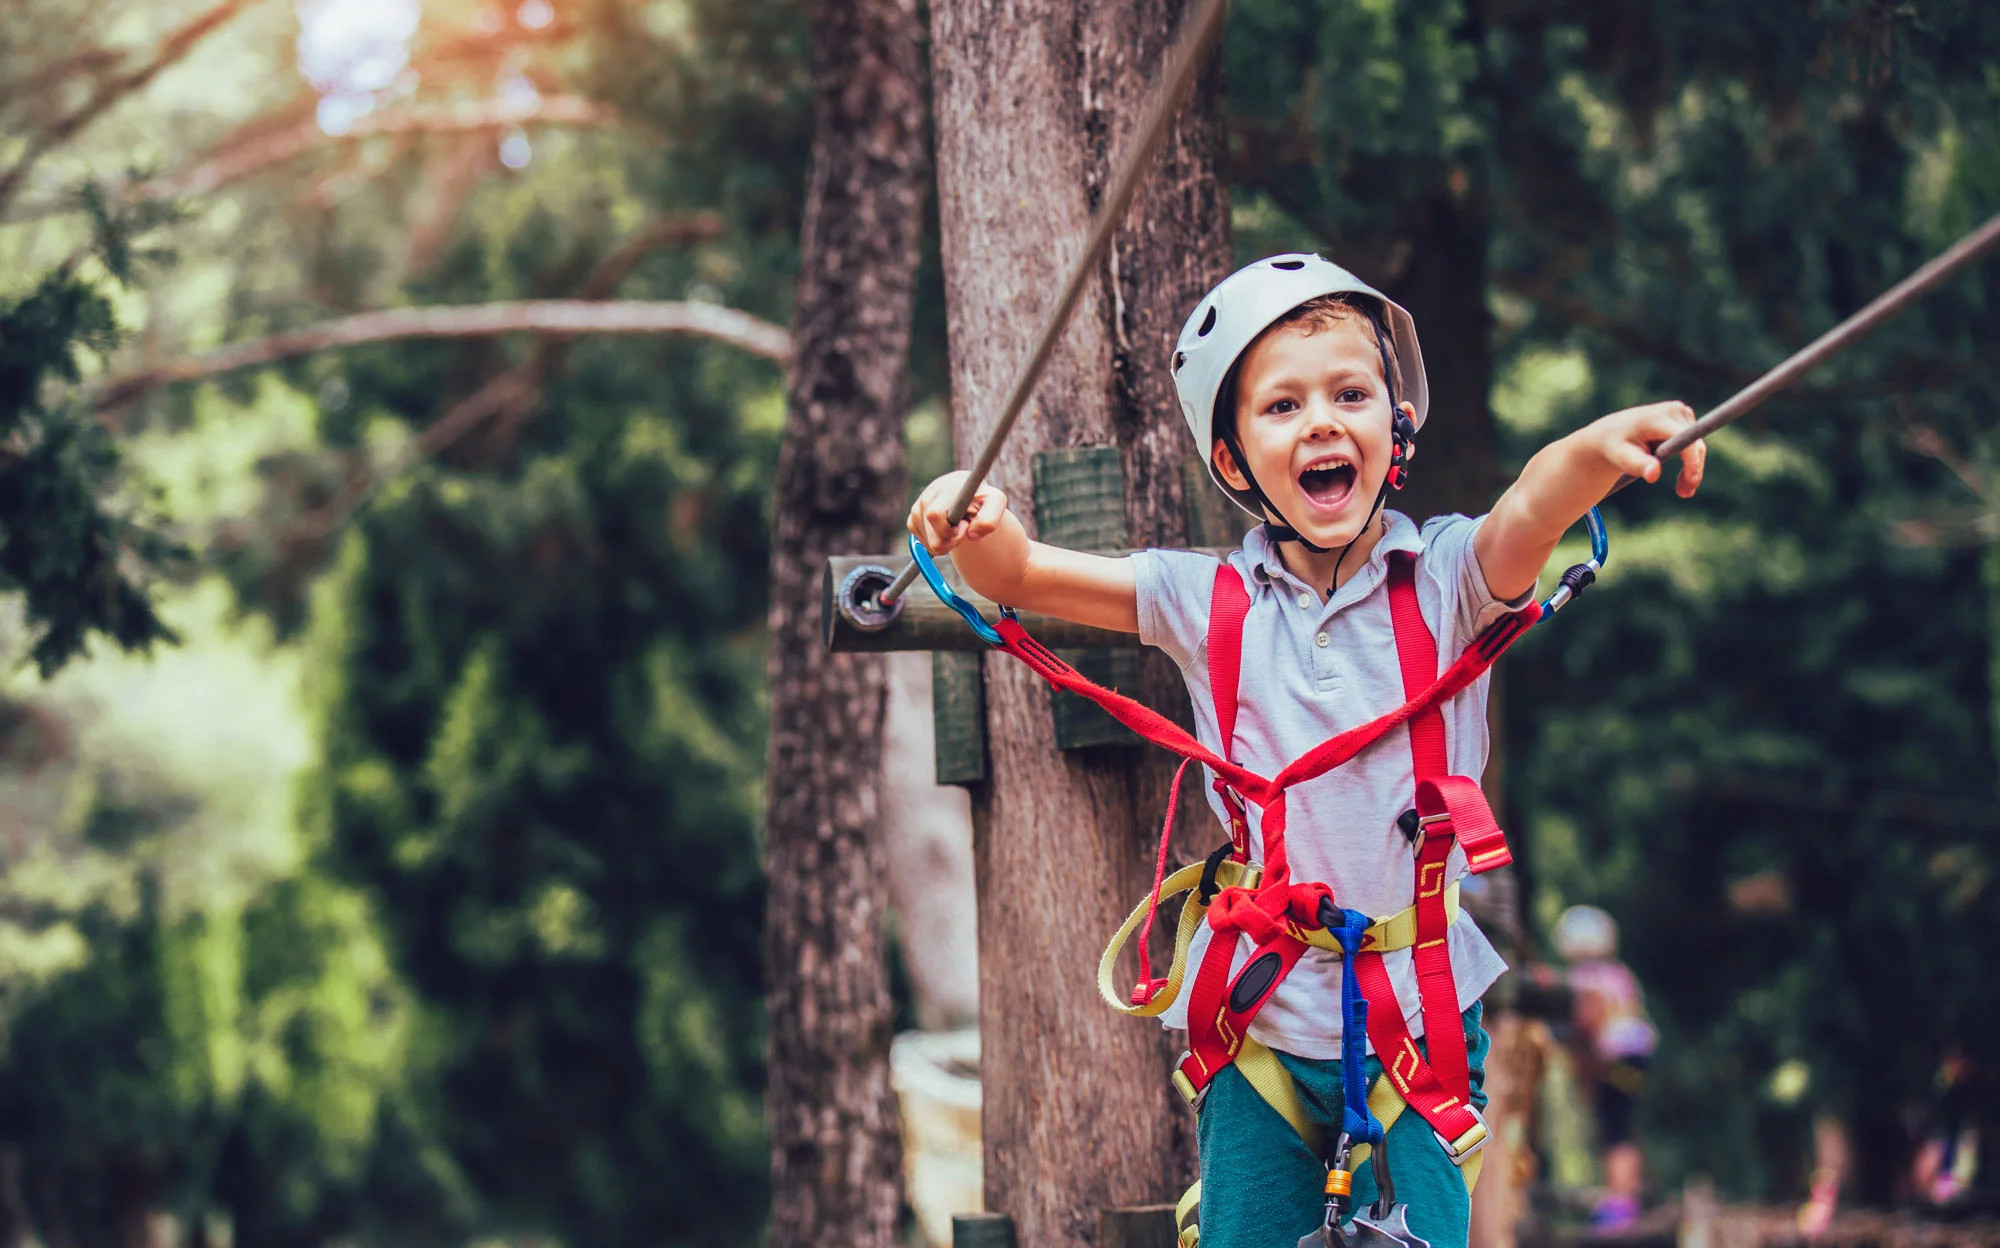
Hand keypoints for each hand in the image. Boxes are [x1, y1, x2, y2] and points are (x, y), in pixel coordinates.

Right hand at [907, 471, 1009, 553]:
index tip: (964, 525)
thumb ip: (990, 518)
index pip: (934, 514)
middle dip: (950, 539)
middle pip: (931, 533)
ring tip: (957, 528)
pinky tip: (946, 530)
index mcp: (947, 487)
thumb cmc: (982, 500)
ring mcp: (917, 507)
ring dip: (946, 542)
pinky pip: (923, 543)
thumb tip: (972, 535)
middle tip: (964, 529)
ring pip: (929, 542)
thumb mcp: (995, 503)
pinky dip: (938, 543)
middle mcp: (928, 495)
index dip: (948, 528)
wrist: (967, 496)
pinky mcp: (912, 519)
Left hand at [1583, 400, 1706, 497]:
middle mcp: (1672, 410)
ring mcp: (1680, 411)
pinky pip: (1694, 442)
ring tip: (1682, 490)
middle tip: (1684, 494)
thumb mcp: (1622, 459)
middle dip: (1693, 470)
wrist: (1611, 433)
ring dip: (1693, 468)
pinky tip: (1682, 476)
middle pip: (1694, 444)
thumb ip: (1639, 465)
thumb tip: (1653, 475)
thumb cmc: (1615, 448)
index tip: (1691, 480)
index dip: (1692, 460)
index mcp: (1655, 418)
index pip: (1684, 439)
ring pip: (1697, 445)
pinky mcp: (1683, 416)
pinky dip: (1690, 460)